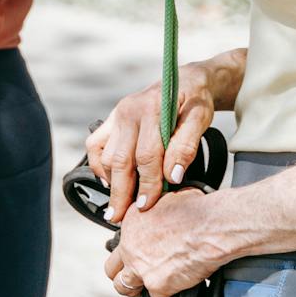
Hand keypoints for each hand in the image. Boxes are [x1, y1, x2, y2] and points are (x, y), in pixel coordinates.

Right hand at [84, 62, 217, 221]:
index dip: (148, 184)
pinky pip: (94, 144)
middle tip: (120, 217)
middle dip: (121, 192)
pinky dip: (98, 165)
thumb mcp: (200, 120)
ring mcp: (116, 114)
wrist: (186, 79)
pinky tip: (109, 180)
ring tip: (117, 204)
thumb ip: (186, 147)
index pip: (146, 156)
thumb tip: (172, 177)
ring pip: (104, 154)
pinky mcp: (111, 119)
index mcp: (152, 109)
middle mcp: (128, 111)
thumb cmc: (195, 101)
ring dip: (109, 181)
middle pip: (120, 159)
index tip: (147, 206)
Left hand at [102, 188, 220, 296]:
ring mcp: (140, 268)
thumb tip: (164, 212)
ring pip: (123, 287)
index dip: (130, 250)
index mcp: (130, 223)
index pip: (118, 243)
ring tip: (149, 288)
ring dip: (136, 290)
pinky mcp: (156, 285)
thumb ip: (157, 211)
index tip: (139, 254)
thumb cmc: (197, 211)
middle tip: (136, 276)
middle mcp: (130, 246)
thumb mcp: (168, 199)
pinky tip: (176, 291)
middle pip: (111, 269)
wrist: (210, 227)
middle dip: (123, 274)